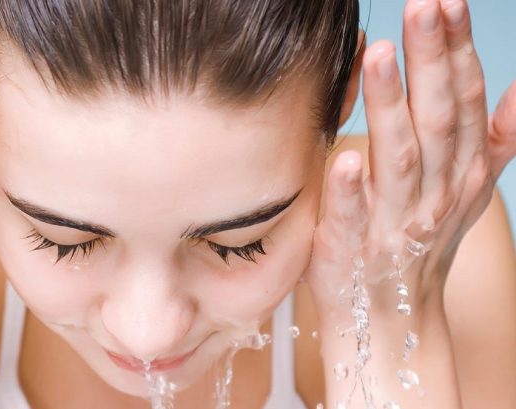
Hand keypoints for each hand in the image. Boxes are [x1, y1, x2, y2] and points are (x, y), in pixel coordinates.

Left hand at [304, 0, 514, 404]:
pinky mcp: (352, 248)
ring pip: (399, 159)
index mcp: (461, 171)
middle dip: (432, 61)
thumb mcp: (469, 189)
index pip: (464, 100)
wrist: (394, 313)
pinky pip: (353, 218)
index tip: (447, 3)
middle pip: (438, 119)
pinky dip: (351, 191)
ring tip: (378, 56)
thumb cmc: (423, 240)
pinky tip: (345, 158)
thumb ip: (495, 139)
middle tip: (423, 7)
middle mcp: (435, 193)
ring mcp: (395, 223)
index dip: (456, 51)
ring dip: (391, 107)